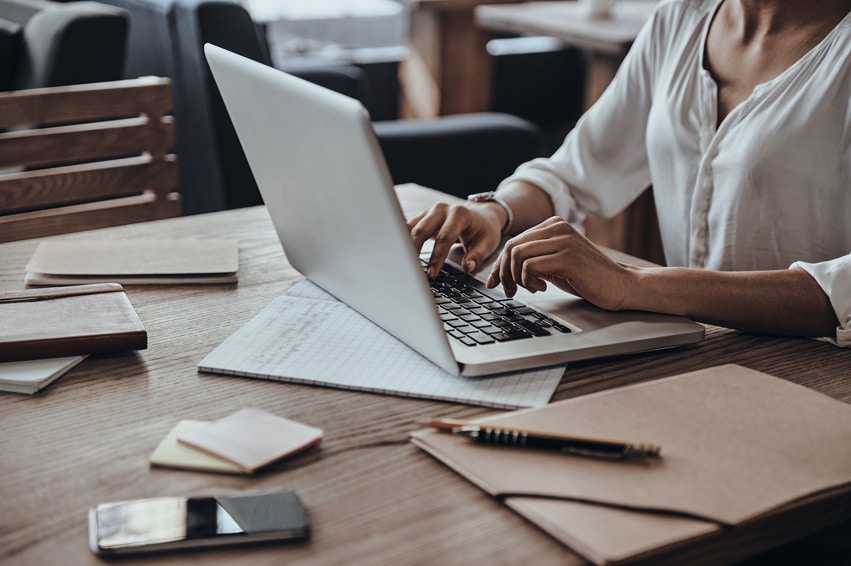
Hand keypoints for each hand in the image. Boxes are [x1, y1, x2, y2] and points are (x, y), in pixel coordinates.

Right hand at [408, 201, 504, 277]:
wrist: (482, 215)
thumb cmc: (484, 229)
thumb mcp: (488, 243)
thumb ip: (477, 256)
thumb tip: (467, 268)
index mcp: (459, 214)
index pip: (444, 237)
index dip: (437, 257)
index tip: (432, 273)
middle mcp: (442, 209)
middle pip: (421, 230)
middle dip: (415, 252)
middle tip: (413, 271)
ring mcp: (430, 211)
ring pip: (410, 228)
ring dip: (406, 246)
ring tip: (404, 265)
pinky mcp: (423, 216)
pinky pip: (408, 227)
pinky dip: (404, 241)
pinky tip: (401, 254)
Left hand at [487, 217, 635, 310]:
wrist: (620, 285)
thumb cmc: (587, 277)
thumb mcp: (555, 263)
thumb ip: (533, 259)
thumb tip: (502, 269)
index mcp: (553, 225)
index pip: (514, 241)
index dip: (500, 264)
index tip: (496, 282)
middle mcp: (557, 227)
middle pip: (511, 247)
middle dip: (504, 272)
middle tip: (510, 291)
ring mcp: (563, 240)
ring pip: (517, 255)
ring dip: (516, 278)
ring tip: (530, 288)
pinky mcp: (567, 257)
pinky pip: (530, 266)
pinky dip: (529, 281)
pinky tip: (542, 288)